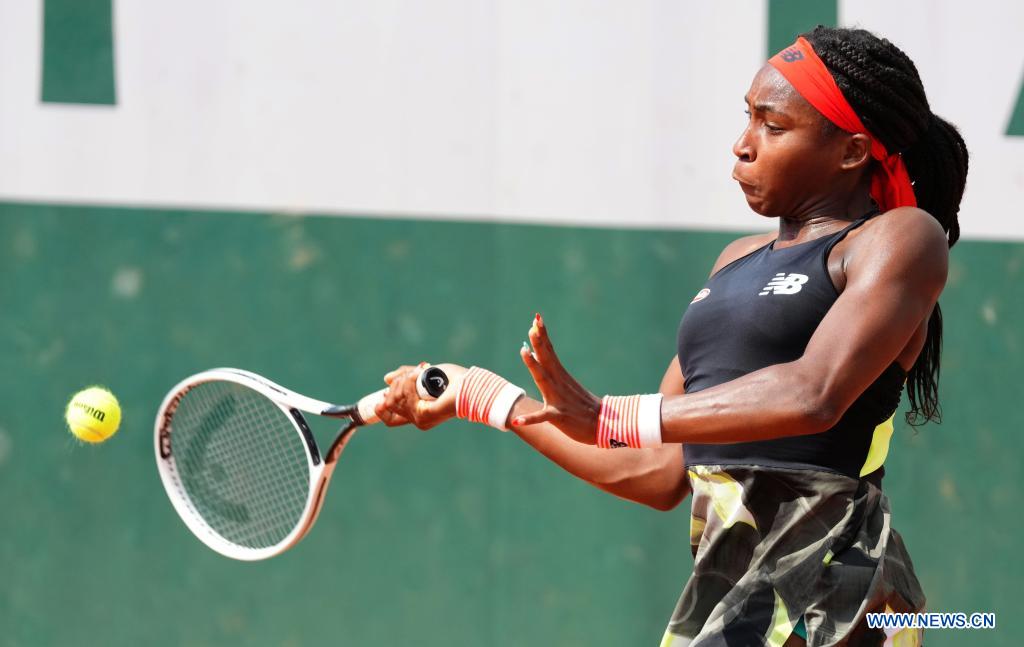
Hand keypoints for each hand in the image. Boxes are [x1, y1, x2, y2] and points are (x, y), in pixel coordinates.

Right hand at [375, 362, 466, 429]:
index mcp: (418, 414)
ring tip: (421, 371)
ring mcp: (420, 418)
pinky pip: (406, 395)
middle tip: (416, 372)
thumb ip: (406, 377)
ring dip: (405, 380)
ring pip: (395, 397)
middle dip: (398, 383)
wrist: (473, 387)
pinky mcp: (424, 414)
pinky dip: (410, 381)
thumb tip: (386, 378)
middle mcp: (417, 420)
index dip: (381, 407)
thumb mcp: (426, 375)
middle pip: (389, 403)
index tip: (383, 394)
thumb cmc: (454, 381)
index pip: (389, 419)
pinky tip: (421, 373)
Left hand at [514, 314, 600, 443]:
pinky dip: (530, 419)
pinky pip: (543, 417)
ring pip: (543, 380)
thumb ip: (552, 372)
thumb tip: (537, 355)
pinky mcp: (559, 417)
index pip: (550, 351)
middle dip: (539, 342)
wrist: (604, 426)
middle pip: (547, 358)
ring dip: (533, 365)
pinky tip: (517, 420)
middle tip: (533, 325)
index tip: (537, 318)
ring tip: (523, 352)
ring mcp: (559, 399)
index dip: (542, 336)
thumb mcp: (566, 386)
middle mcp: (559, 383)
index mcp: (560, 376)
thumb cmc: (582, 407)